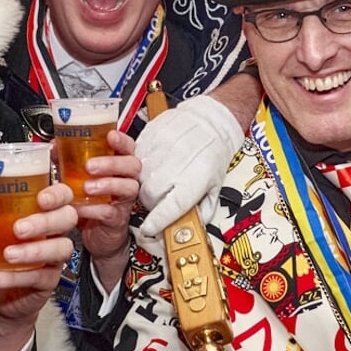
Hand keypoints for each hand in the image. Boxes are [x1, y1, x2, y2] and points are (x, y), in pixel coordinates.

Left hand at [0, 176, 79, 331]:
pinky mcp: (48, 282)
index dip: (58, 194)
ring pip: (59, 249)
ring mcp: (54, 258)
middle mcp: (53, 233)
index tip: (41, 197)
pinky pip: (38, 277)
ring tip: (7, 255)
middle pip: (67, 219)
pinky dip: (13, 278)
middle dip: (46, 221)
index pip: (63, 196)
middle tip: (19, 228)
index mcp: (42, 214)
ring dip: (32, 251)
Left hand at [74, 130, 141, 292]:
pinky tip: (80, 208)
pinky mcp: (117, 219)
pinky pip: (111, 212)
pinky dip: (94, 209)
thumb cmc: (90, 199)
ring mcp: (124, 200)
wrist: (96, 233)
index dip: (122, 140)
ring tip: (87, 187)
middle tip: (90, 166)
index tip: (110, 135)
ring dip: (108, 184)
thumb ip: (68, 160)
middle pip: (132, 165)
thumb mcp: (78, 176)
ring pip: (128, 187)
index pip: (128, 147)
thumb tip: (52, 146)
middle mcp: (125, 179)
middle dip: (112, 163)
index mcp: (118, 165)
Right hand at [134, 94, 245, 250]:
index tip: (149, 230)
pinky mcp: (149, 137)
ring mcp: (159, 150)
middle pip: (149, 196)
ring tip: (159, 178)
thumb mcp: (215, 186)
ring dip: (145, 184)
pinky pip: (136, 160)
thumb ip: (203, 210)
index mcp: (193, 180)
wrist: (211, 120)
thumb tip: (189, 229)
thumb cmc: (213, 153)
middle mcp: (174, 165)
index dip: (157, 222)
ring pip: (139, 179)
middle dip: (152, 202)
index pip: (170, 208)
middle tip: (162, 197)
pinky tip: (153, 164)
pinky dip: (141, 167)